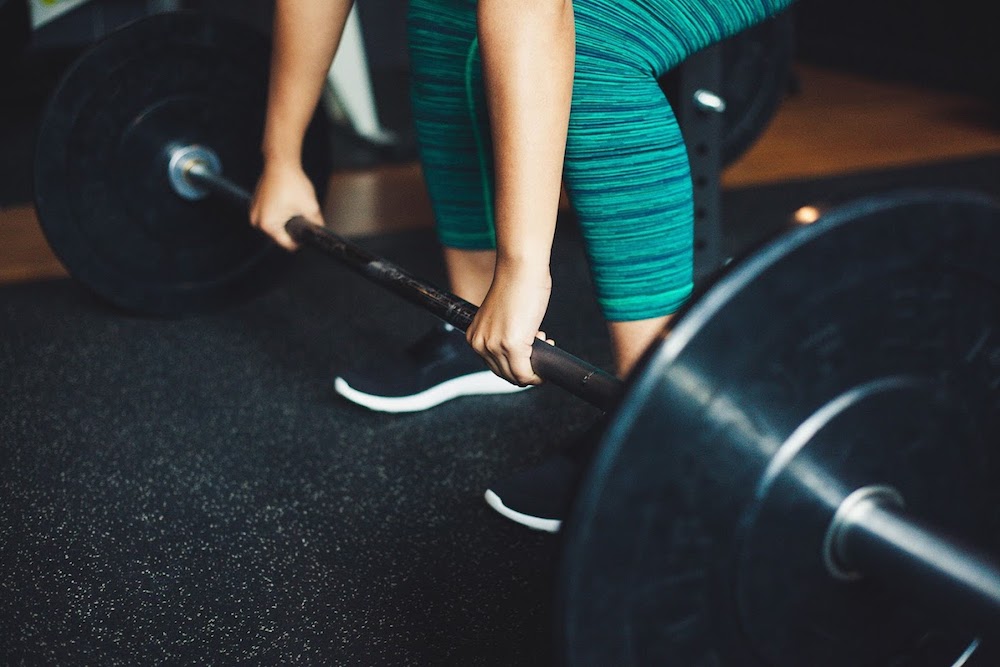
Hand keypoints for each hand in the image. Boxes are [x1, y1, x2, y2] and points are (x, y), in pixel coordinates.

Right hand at [249, 162, 323, 249]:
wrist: (280, 163)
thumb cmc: (292, 182)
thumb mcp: (311, 207)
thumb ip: (316, 224)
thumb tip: (320, 232)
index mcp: (268, 226)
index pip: (287, 244)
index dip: (300, 241)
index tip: (307, 234)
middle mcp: (257, 221)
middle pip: (280, 235)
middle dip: (292, 228)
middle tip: (301, 213)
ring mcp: (254, 212)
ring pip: (275, 225)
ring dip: (285, 220)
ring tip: (293, 205)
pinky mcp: (255, 204)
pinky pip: (269, 215)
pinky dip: (278, 211)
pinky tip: (286, 201)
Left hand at [467, 262, 552, 385]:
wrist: (520, 268)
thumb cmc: (515, 284)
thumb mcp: (501, 316)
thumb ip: (503, 334)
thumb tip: (520, 350)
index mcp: (474, 336)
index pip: (494, 365)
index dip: (515, 362)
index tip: (529, 349)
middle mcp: (480, 344)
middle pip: (505, 374)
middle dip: (526, 366)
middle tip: (540, 346)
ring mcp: (494, 346)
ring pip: (515, 376)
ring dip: (533, 368)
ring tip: (544, 342)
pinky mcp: (511, 346)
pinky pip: (525, 374)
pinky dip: (537, 374)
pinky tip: (547, 349)